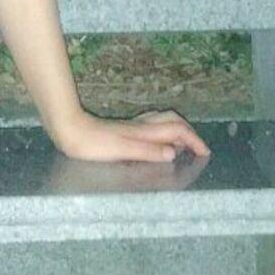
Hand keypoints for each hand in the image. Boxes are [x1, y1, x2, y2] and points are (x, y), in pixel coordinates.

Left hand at [48, 106, 208, 163]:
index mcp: (144, 132)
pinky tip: (156, 140)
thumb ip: (148, 151)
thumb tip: (173, 153)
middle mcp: (141, 126)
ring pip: (163, 121)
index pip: (178, 131)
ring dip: (177, 130)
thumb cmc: (93, 144)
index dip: (194, 141)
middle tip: (197, 149)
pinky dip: (163, 131)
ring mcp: (132, 126)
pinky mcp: (123, 129)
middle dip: (189, 133)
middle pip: (173, 121)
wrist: (69, 130)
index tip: (205, 153)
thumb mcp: (122, 151)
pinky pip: (152, 125)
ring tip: (182, 146)